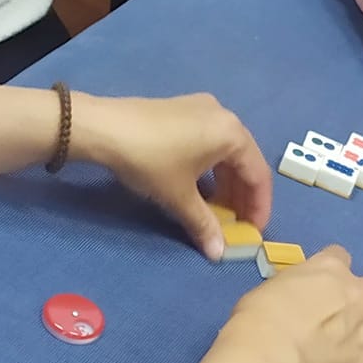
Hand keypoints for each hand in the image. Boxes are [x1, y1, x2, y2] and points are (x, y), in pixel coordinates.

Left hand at [75, 92, 271, 257]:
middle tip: (235, 224)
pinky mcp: (183, 109)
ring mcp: (202, 109)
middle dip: (242, 196)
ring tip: (216, 209)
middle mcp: (224, 116)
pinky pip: (208, 141)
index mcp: (232, 134)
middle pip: (244, 161)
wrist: (103, 128)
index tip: (253, 232)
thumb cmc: (150, 161)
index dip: (259, 207)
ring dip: (225, 183)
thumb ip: (204, 225)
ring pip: (225, 152)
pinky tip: (198, 186)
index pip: (258, 175)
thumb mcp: (179, 197)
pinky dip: (210, 167)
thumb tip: (218, 253)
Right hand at [224, 243, 362, 362]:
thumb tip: (297, 296)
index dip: (335, 269)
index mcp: (328, 268)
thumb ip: (296, 286)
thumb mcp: (273, 285)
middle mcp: (357, 291)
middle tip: (358, 307)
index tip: (325, 283)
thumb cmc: (258, 317)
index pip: (342, 256)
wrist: (268, 352)